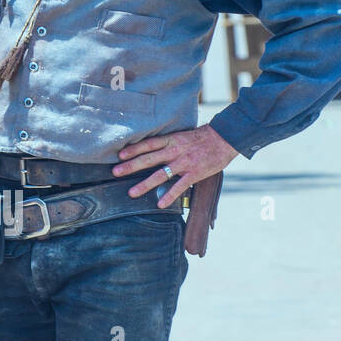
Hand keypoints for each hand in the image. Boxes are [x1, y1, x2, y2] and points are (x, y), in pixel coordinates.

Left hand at [112, 124, 238, 208]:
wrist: (225, 138)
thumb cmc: (201, 138)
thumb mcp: (182, 136)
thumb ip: (168, 143)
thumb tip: (151, 150)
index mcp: (171, 140)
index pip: (148, 144)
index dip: (133, 149)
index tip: (119, 155)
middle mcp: (175, 151)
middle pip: (149, 159)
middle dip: (131, 166)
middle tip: (115, 172)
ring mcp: (184, 163)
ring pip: (160, 174)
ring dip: (145, 184)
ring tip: (131, 193)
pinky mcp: (194, 173)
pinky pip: (179, 186)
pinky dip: (169, 195)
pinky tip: (159, 204)